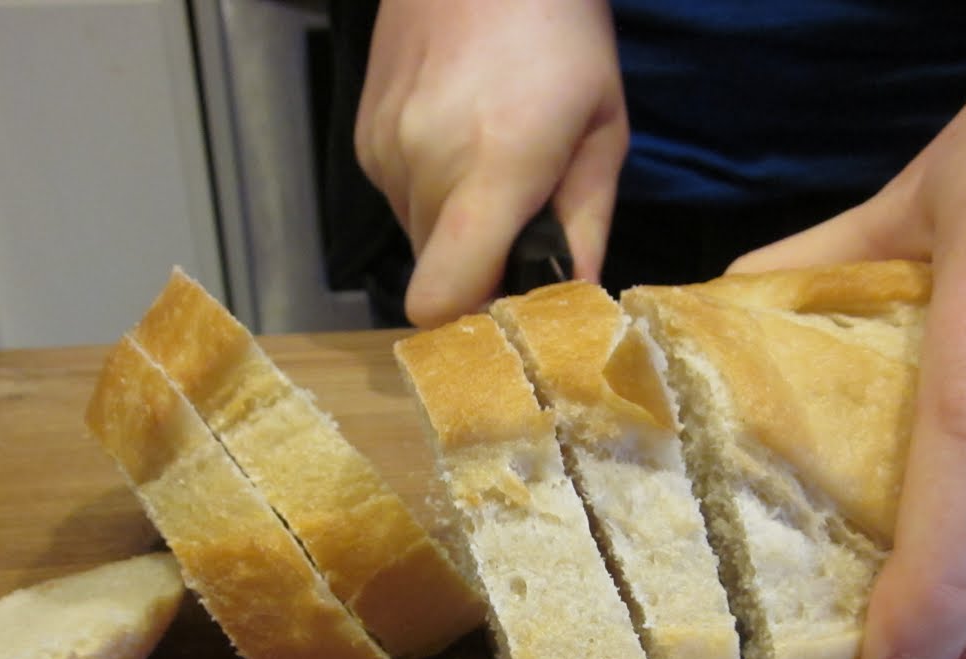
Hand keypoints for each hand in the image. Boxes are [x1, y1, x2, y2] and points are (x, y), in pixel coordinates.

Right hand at [354, 0, 627, 325]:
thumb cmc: (561, 34)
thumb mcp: (603, 129)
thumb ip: (586, 224)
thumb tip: (575, 300)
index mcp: (494, 169)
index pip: (441, 299)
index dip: (472, 318)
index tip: (510, 302)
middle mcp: (425, 167)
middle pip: (437, 277)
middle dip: (478, 268)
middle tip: (520, 225)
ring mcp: (384, 152)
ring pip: (418, 239)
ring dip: (455, 229)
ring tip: (492, 167)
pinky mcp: (362, 141)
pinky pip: (401, 201)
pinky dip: (432, 193)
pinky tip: (459, 141)